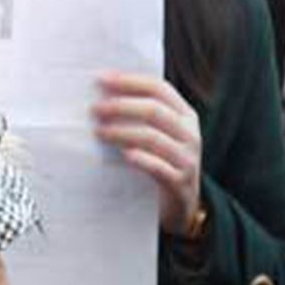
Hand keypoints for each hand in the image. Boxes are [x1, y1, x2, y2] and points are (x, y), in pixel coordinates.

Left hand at [93, 73, 202, 236]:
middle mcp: (190, 133)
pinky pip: (159, 168)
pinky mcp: (180, 183)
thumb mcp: (158, 135)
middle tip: (94, 109)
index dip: (129, 81)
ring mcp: (187, 159)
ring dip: (122, 132)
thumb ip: (139, 115)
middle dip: (121, 106)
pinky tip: (124, 155)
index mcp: (185, 115)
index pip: (159, 88)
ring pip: (153, 138)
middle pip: (154, 111)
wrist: (181, 206)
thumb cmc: (161, 162)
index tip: (100, 79)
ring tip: (99, 132)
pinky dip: (141, 159)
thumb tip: (100, 94)